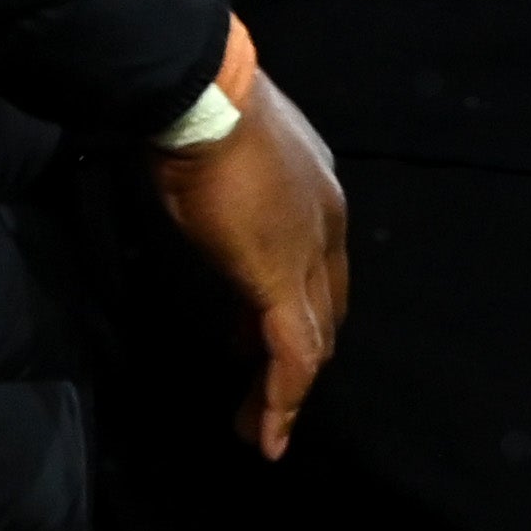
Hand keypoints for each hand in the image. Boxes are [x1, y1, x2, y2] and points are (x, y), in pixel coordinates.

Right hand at [151, 76, 350, 458]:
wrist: (204, 96)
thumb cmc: (203, 114)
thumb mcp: (228, 159)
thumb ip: (232, 195)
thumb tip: (210, 209)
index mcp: (319, 193)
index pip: (319, 269)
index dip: (295, 310)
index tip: (254, 339)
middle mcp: (328, 224)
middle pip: (323, 308)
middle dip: (296, 356)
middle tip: (261, 395)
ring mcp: (309, 253)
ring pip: (311, 341)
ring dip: (285, 392)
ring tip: (258, 430)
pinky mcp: (279, 279)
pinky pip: (291, 355)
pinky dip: (281, 400)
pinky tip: (266, 434)